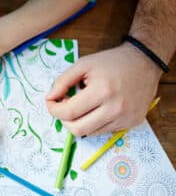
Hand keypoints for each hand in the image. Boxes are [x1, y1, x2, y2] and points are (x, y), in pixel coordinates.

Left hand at [45, 43, 162, 135]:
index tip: (50, 102)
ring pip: (90, 133)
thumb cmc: (111, 62)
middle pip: (78, 129)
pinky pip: (104, 131)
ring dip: (79, 122)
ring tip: (82, 106)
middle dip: (64, 121)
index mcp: (102, 91)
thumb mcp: (83, 65)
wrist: (144, 63)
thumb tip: (49, 98)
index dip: (54, 109)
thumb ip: (62, 81)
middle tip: (64, 107)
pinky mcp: (132, 123)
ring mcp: (126, 118)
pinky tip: (96, 109)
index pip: (69, 112)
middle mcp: (116, 108)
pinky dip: (94, 123)